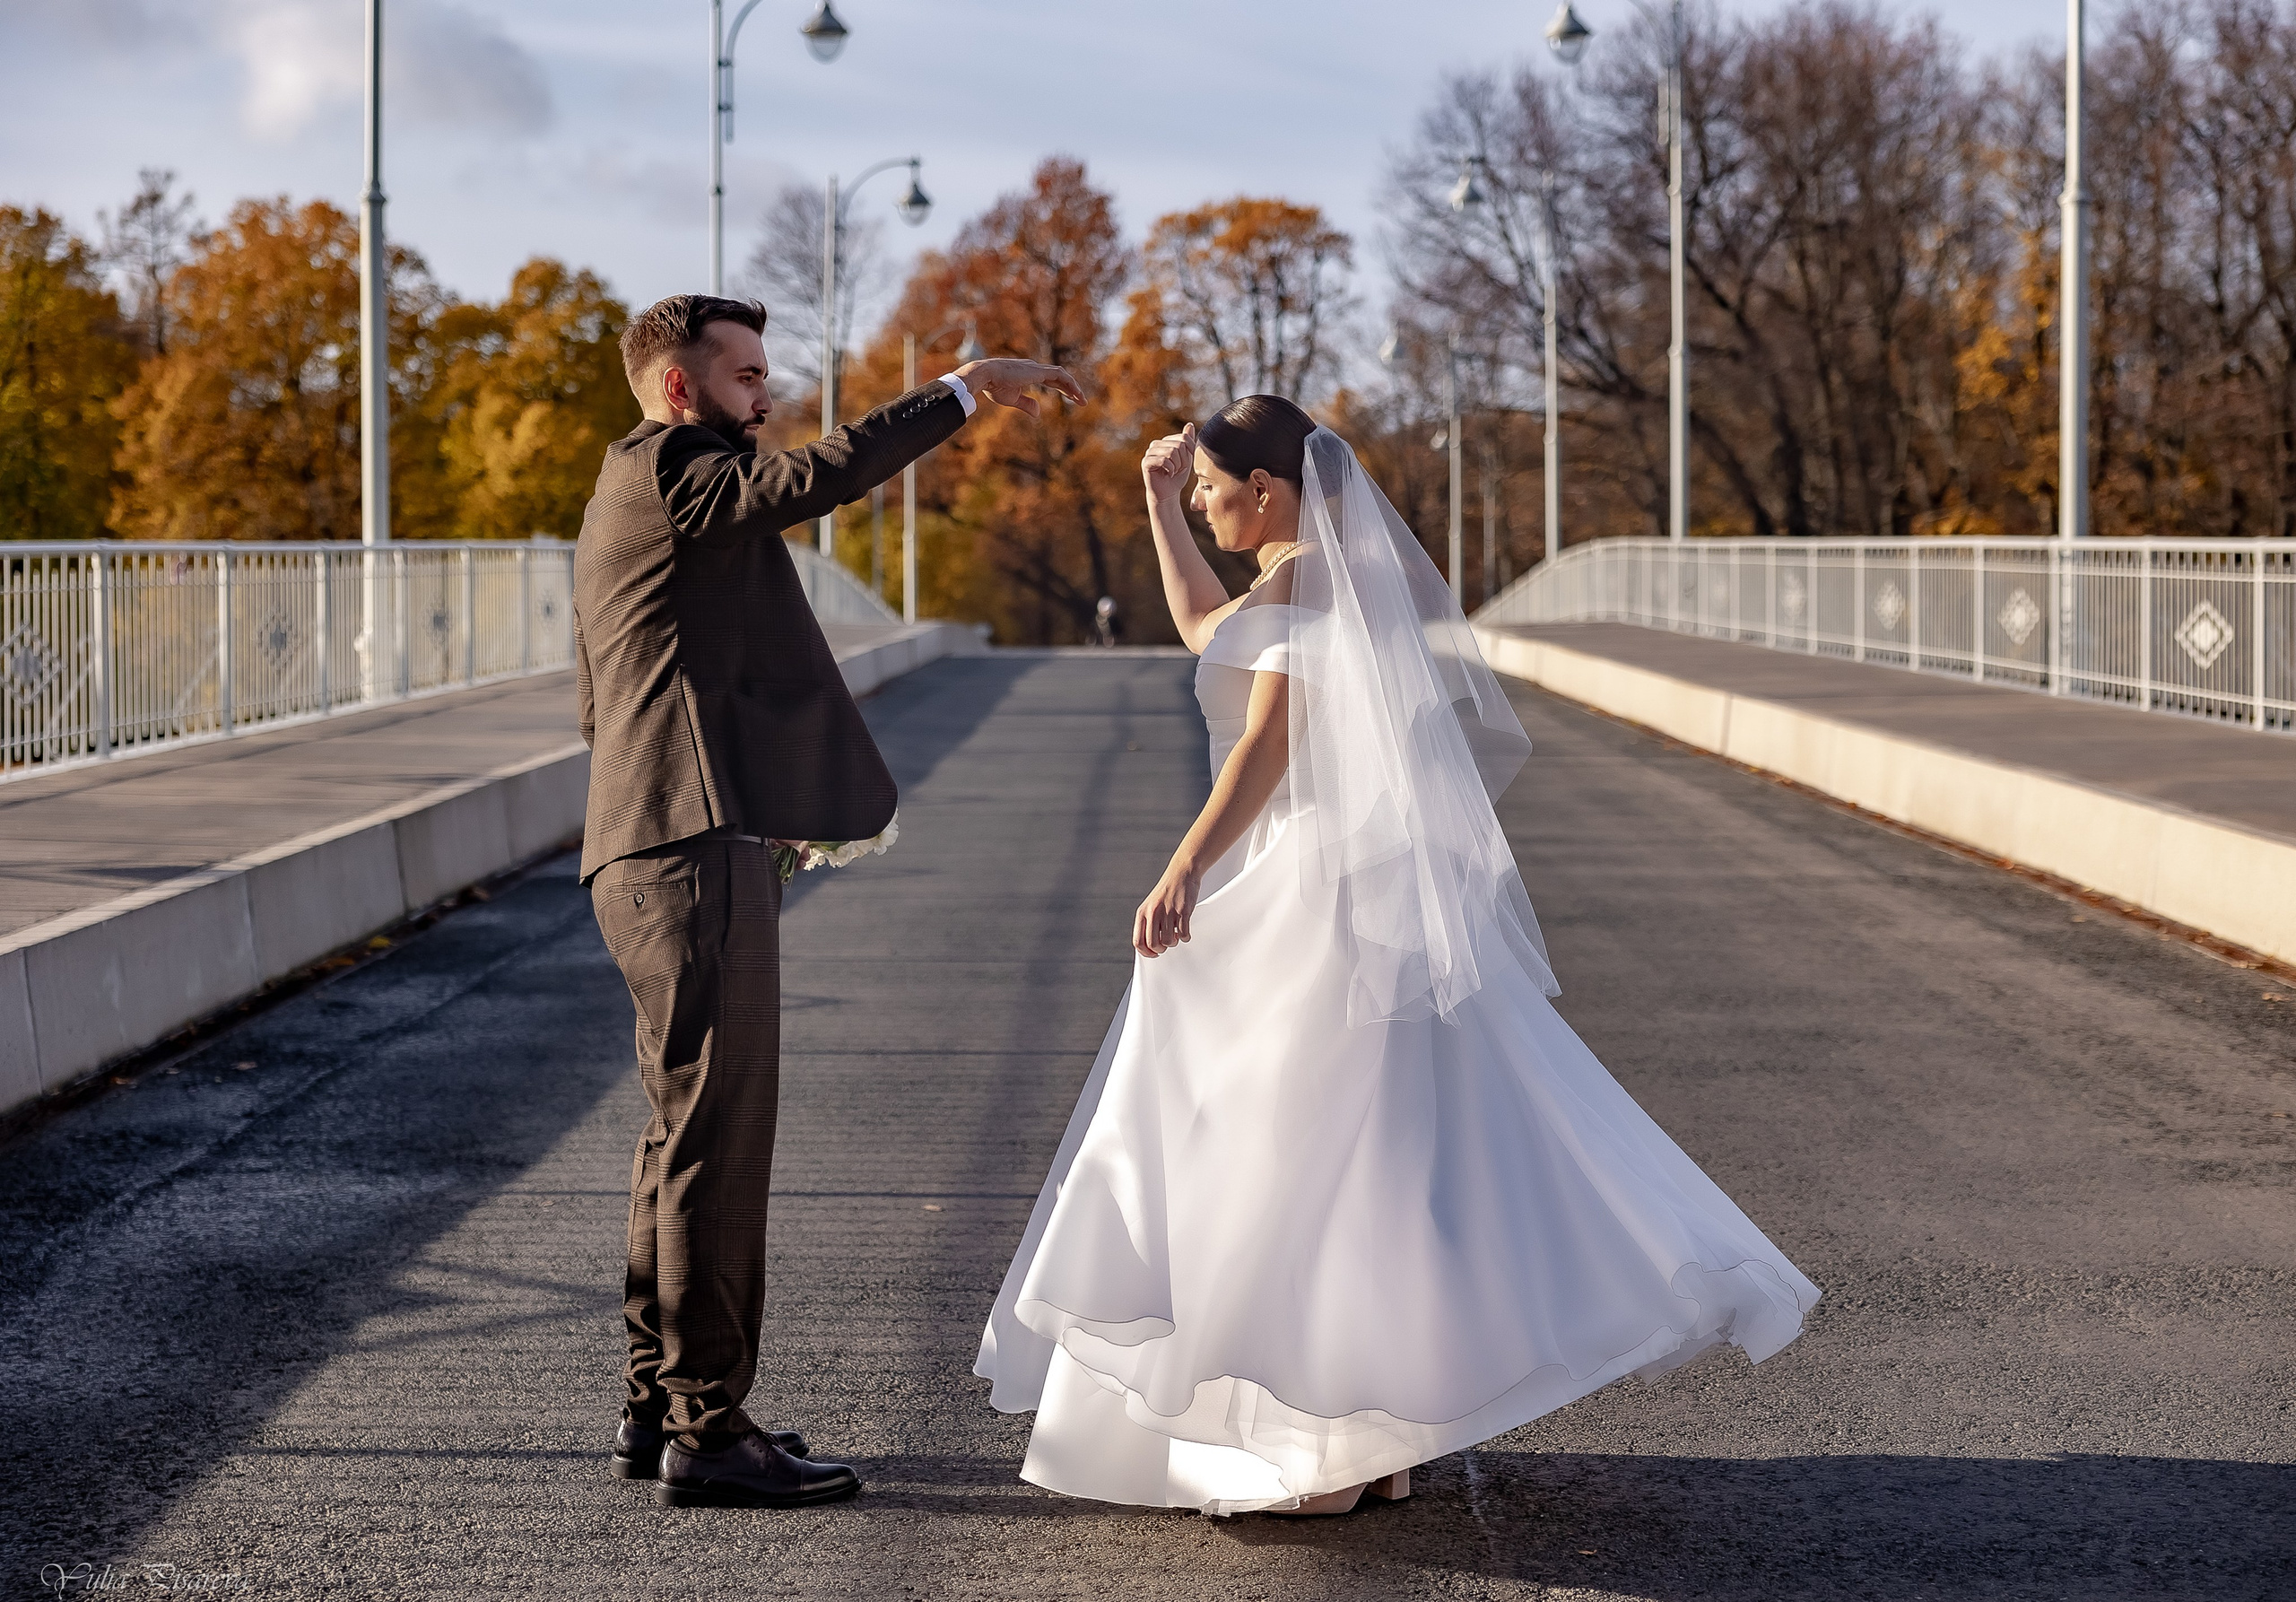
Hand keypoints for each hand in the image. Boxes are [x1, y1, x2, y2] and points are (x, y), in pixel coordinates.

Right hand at [953, 357, 1085, 417]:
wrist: (985, 375)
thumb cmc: (994, 386)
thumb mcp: (1012, 399)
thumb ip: (1026, 404)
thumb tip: (1039, 413)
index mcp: (1028, 373)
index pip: (1050, 379)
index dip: (1062, 388)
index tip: (1071, 398)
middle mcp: (1035, 368)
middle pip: (1059, 377)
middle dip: (1071, 389)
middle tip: (1081, 401)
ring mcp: (1037, 368)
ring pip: (1062, 376)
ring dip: (1073, 387)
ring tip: (1082, 400)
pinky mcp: (1038, 371)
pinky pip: (1060, 376)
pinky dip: (1070, 384)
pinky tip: (1076, 394)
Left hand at [1132, 855, 1202, 958]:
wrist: (1182, 872)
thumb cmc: (1167, 890)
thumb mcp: (1151, 905)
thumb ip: (1148, 922)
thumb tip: (1149, 944)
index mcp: (1142, 912)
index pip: (1138, 941)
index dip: (1146, 952)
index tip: (1153, 953)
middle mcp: (1153, 912)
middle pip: (1153, 944)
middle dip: (1161, 949)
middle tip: (1167, 943)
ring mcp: (1168, 912)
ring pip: (1168, 942)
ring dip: (1174, 942)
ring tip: (1176, 934)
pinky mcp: (1183, 911)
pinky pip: (1183, 934)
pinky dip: (1185, 937)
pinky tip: (1185, 931)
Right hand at [1141, 424, 1196, 503]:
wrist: (1167, 494)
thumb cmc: (1177, 477)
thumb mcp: (1187, 458)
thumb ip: (1187, 441)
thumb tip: (1189, 424)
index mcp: (1165, 441)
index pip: (1183, 438)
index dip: (1190, 452)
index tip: (1185, 463)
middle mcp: (1156, 444)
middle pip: (1179, 445)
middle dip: (1183, 460)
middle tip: (1178, 470)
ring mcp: (1150, 452)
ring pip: (1172, 452)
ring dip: (1177, 466)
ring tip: (1173, 472)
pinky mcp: (1146, 462)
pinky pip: (1164, 460)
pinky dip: (1170, 469)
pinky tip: (1168, 474)